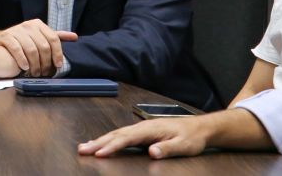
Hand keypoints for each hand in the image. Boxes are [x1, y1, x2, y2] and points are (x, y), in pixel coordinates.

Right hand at [0, 19, 76, 76]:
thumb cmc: (22, 41)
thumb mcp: (39, 36)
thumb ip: (55, 37)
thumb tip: (75, 37)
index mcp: (38, 24)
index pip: (53, 38)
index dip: (57, 53)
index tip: (58, 65)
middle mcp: (28, 25)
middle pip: (43, 46)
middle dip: (45, 62)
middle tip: (45, 73)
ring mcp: (17, 30)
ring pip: (31, 49)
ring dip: (34, 64)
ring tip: (35, 73)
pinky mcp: (6, 36)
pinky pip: (16, 48)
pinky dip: (22, 59)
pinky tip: (24, 67)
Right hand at [77, 117, 206, 158]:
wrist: (199, 128)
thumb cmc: (192, 137)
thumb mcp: (184, 146)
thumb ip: (167, 148)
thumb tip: (151, 151)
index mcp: (150, 130)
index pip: (126, 138)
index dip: (112, 146)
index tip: (99, 153)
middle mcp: (142, 127)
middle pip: (116, 135)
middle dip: (98, 142)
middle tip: (82, 149)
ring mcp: (140, 129)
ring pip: (116, 134)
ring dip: (99, 140)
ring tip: (85, 147)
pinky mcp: (141, 133)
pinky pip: (121, 136)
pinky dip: (108, 139)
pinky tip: (102, 143)